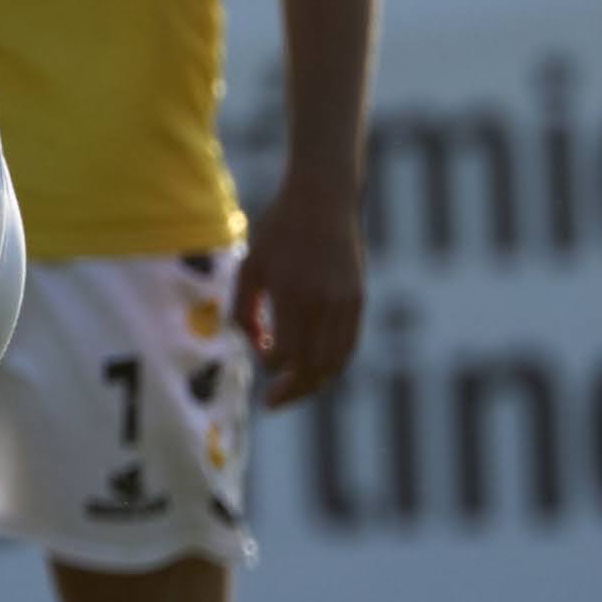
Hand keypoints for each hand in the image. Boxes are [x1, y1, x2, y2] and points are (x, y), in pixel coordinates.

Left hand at [238, 172, 366, 407]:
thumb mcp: (251, 265)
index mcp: (292, 294)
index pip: (285, 353)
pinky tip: (318, 369)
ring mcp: (345, 302)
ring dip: (315, 383)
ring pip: (335, 360)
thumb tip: (250, 343)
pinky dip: (334, 363)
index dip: (268, 363)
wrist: (324, 199)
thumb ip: (243, 307)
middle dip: (292, 390)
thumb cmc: (279, 230)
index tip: (261, 352)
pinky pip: (348, 344)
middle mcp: (323, 302)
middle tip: (273, 402)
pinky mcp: (357, 299)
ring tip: (295, 390)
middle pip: (312, 366)